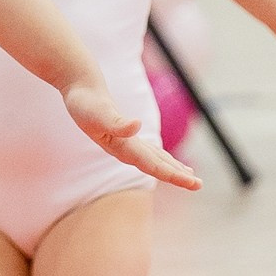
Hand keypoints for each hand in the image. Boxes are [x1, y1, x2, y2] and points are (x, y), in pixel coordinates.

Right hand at [63, 79, 200, 191]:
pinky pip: (149, 151)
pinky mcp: (125, 136)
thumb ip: (116, 122)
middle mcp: (124, 149)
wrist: (78, 89)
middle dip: (177, 176)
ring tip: (189, 177)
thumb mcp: (99, 112)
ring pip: (154, 160)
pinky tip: (167, 161)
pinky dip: (162, 158)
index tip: (192, 182)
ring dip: (171, 169)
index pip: (153, 166)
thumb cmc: (86, 102)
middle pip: (155, 167)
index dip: (173, 175)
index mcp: (122, 147)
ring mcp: (125, 143)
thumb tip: (137, 125)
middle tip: (198, 185)